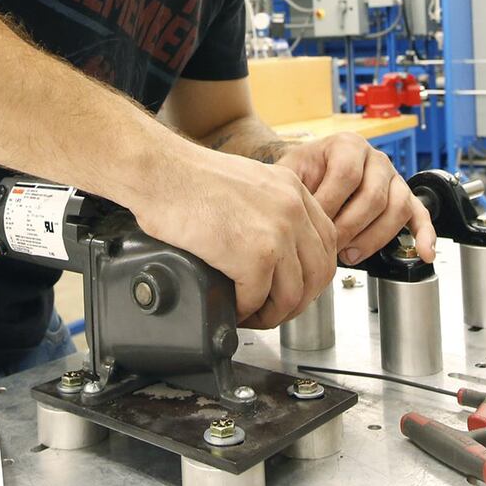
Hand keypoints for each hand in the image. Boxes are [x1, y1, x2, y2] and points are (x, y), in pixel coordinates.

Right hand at [133, 146, 337, 329]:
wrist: (160, 171)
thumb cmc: (187, 177)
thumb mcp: (247, 182)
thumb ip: (270, 210)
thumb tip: (275, 251)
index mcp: (293, 189)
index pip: (326, 243)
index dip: (311, 274)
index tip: (293, 286)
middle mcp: (292, 208)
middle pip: (318, 273)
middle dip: (297, 301)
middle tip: (273, 310)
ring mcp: (277, 232)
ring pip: (293, 294)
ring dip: (272, 313)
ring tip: (251, 314)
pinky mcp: (254, 255)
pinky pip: (258, 299)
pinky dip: (245, 311)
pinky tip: (232, 307)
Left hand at [274, 133, 436, 266]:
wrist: (311, 171)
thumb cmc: (302, 173)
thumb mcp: (290, 172)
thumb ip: (293, 189)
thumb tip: (296, 216)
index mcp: (347, 145)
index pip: (346, 174)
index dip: (330, 204)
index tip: (313, 225)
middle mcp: (375, 159)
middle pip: (373, 196)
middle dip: (349, 228)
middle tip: (329, 245)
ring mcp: (392, 178)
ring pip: (397, 209)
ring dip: (373, 238)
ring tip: (349, 254)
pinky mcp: (404, 197)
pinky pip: (420, 214)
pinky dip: (425, 235)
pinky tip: (424, 253)